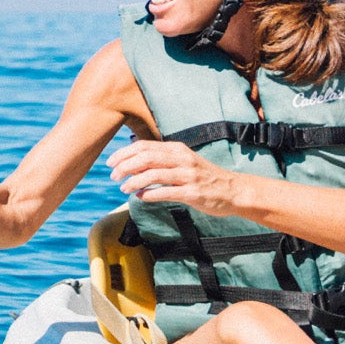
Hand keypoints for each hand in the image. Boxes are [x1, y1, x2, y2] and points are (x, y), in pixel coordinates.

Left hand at [108, 140, 241, 214]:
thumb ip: (161, 161)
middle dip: (125, 166)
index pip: (145, 146)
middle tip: (113, 176)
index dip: (124, 153)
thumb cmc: (203, 177)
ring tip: (124, 188)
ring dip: (134, 181)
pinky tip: (140, 197)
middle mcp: (182, 159)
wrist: (233, 190)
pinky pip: (166, 192)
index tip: (111, 163)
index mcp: (177, 149)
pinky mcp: (192, 193)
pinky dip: (149, 194)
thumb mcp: (183, 162)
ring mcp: (188, 176)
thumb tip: (132, 163)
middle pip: (146, 157)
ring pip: (154, 174)